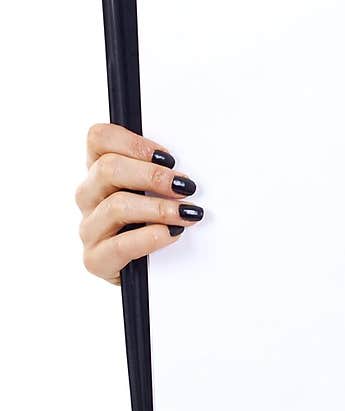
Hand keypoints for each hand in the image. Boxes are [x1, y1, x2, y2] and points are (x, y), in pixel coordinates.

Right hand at [75, 123, 203, 286]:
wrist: (151, 271)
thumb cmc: (156, 221)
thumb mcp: (157, 190)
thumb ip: (162, 171)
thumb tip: (189, 164)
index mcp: (101, 171)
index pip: (98, 139)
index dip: (132, 142)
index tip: (167, 157)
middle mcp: (89, 196)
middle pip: (107, 169)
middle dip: (152, 175)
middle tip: (185, 185)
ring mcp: (89, 228)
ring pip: (115, 206)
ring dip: (158, 208)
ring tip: (187, 213)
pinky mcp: (95, 259)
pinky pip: (119, 245)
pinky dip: (150, 237)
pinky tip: (172, 233)